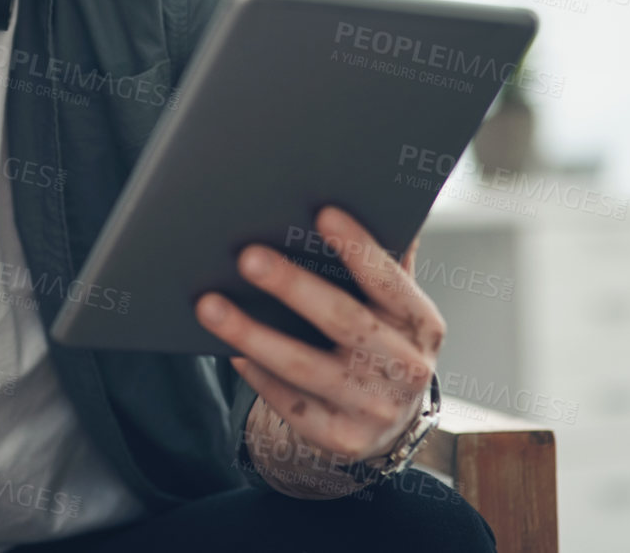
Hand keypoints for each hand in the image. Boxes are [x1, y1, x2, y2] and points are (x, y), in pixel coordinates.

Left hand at [195, 206, 443, 471]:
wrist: (389, 421)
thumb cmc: (384, 340)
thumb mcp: (397, 305)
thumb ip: (387, 257)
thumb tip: (376, 190)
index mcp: (421, 324)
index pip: (390, 279)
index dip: (358, 247)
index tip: (322, 211)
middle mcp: (405, 368)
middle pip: (343, 321)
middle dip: (292, 286)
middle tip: (246, 256)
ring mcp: (373, 408)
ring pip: (304, 366)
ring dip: (252, 333)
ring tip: (208, 304)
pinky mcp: (339, 438)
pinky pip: (289, 403)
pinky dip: (258, 375)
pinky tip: (229, 349)